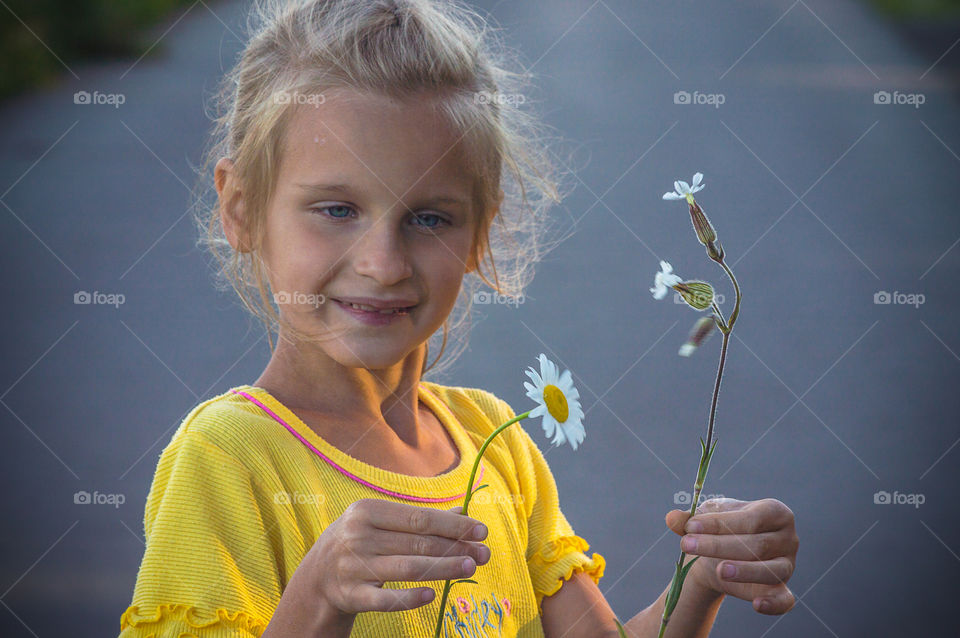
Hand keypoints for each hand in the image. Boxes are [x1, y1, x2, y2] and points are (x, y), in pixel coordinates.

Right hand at [304, 499, 491, 615]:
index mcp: (367, 511)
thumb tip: (463, 514)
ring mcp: (354, 566)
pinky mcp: (351, 595)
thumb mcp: (380, 523)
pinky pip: (385, 599)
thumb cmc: (359, 542)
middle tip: (484, 554)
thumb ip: (418, 519)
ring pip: (408, 568)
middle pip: (417, 543)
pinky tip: (433, 595)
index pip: (419, 518)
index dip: (452, 525)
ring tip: (470, 568)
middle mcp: (358, 536)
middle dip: (455, 548)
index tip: (481, 531)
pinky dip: (409, 598)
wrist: (316, 577)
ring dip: (443, 568)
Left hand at [665, 497, 797, 614]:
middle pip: (757, 543)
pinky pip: (785, 599)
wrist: (719, 556)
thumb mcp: (703, 520)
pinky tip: (757, 605)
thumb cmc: (718, 530)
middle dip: (719, 545)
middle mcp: (787, 538)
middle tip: (687, 545)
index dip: (720, 523)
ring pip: (771, 570)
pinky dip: (774, 604)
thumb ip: (688, 519)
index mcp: (774, 512)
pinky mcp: (783, 590)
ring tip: (719, 570)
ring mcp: (788, 565)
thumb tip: (671, 518)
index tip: (690, 526)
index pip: (749, 518)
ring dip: (745, 571)